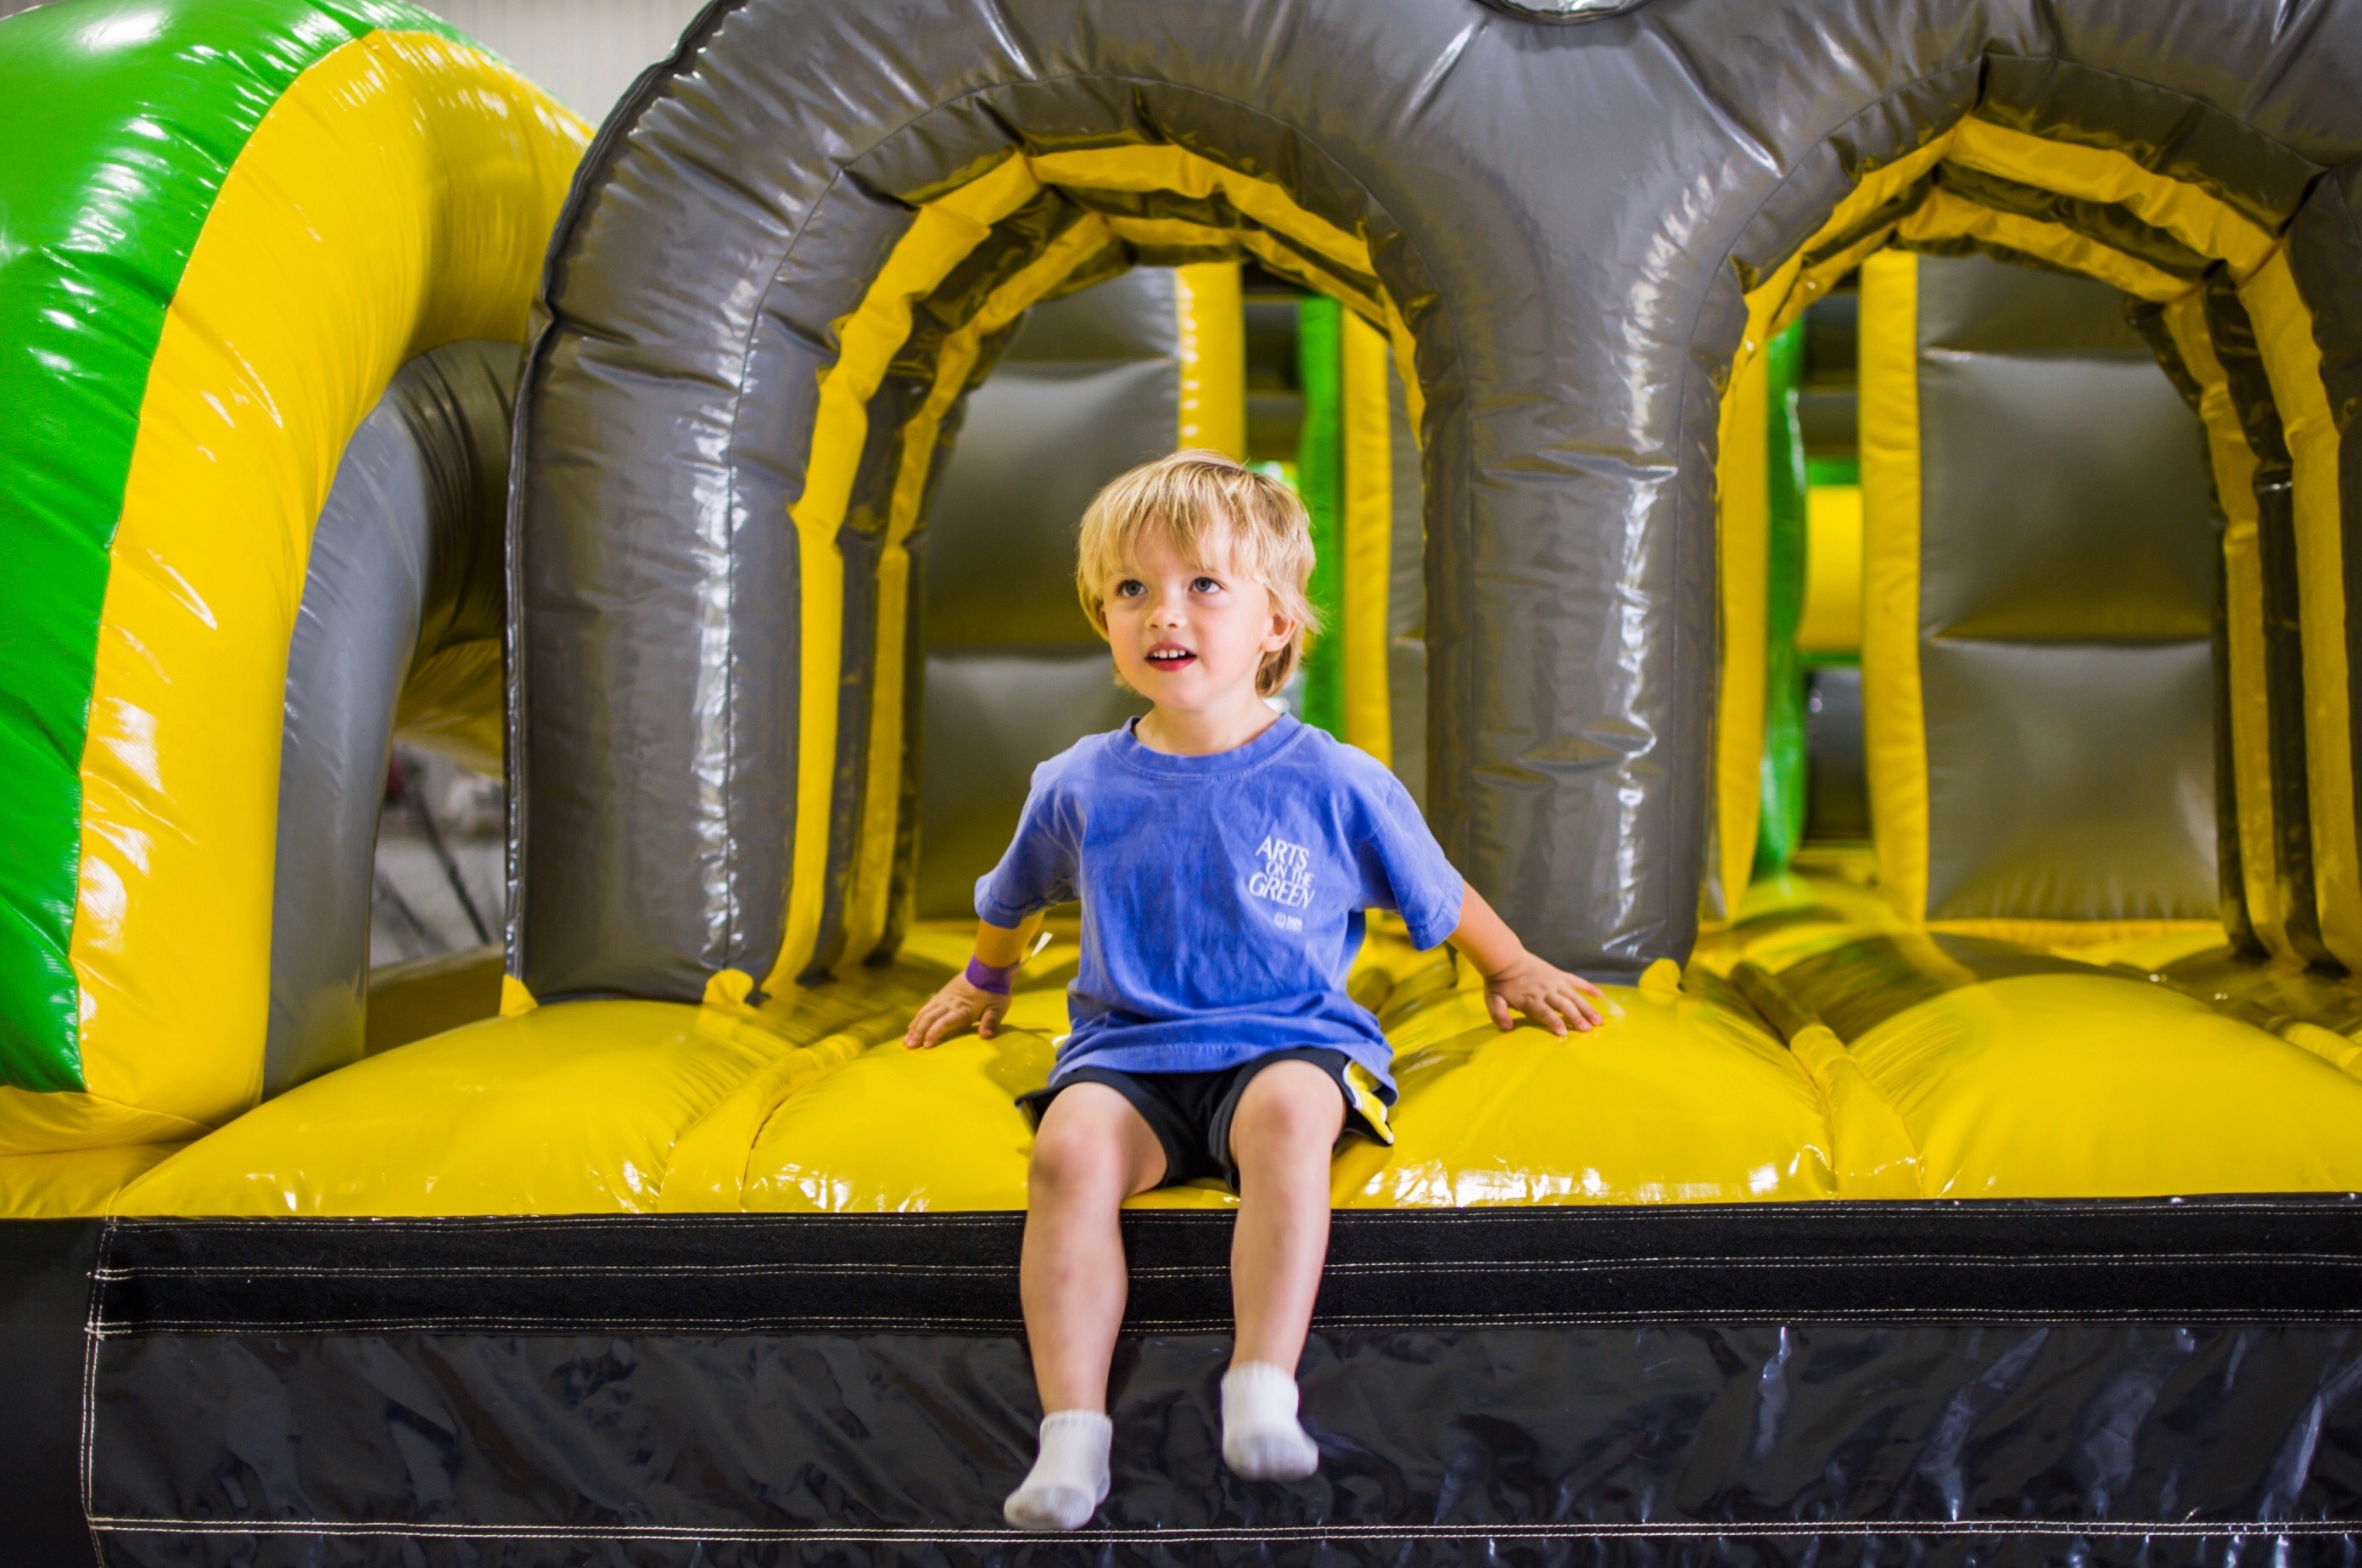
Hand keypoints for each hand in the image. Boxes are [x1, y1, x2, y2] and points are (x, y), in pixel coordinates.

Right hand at [904, 974, 1009, 1048]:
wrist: (988, 968)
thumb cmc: (994, 991)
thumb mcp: (998, 1008)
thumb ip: (991, 1022)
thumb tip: (985, 1036)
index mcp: (962, 1010)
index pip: (944, 1023)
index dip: (934, 1034)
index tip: (926, 1045)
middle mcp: (949, 1004)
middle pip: (929, 1019)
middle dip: (918, 1033)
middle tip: (909, 1046)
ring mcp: (943, 998)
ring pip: (925, 1013)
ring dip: (915, 1027)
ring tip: (906, 1040)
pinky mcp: (942, 995)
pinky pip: (926, 1007)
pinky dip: (917, 1018)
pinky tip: (911, 1027)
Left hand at [1481, 950, 1604, 1035]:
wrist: (1505, 959)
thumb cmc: (1499, 983)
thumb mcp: (1493, 999)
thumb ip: (1498, 1013)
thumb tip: (1506, 1027)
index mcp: (1531, 999)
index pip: (1544, 1012)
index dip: (1554, 1022)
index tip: (1563, 1033)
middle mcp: (1546, 990)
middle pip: (1564, 1005)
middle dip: (1576, 1018)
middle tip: (1587, 1030)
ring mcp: (1555, 982)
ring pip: (1574, 996)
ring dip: (1587, 1008)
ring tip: (1598, 1021)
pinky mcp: (1559, 975)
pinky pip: (1576, 981)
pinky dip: (1588, 987)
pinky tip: (1600, 996)